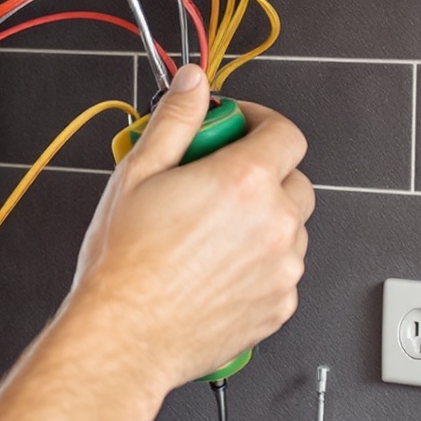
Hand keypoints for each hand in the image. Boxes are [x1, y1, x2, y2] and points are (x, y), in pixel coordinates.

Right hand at [62, 72, 311, 420]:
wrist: (124, 336)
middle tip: (216, 183)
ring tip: (211, 234)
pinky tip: (215, 270)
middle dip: (264, 175)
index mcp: (245, 182)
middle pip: (296, 181)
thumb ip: (177, 119)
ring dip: (264, 222)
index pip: (286, 133)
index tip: (237, 129)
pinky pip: (282, 274)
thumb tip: (194, 84)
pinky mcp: (278, 307)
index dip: (261, 123)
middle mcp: (274, 224)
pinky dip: (259, 266)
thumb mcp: (139, 173)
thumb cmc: (125, 265)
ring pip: (292, 230)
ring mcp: (282, 270)